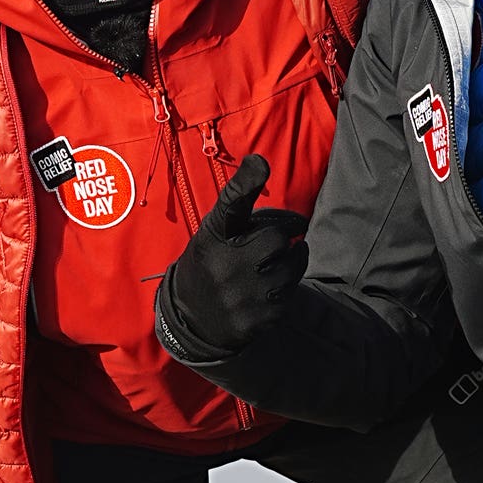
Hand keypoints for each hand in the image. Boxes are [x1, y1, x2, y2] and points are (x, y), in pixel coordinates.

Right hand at [161, 154, 308, 357]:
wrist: (191, 319)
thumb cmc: (211, 262)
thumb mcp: (214, 230)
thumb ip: (238, 199)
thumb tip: (261, 163)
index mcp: (212, 238)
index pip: (231, 205)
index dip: (247, 182)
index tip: (259, 163)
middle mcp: (225, 265)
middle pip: (279, 237)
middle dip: (281, 238)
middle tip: (272, 244)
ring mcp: (242, 295)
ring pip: (292, 266)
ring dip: (291, 262)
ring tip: (273, 265)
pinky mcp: (259, 319)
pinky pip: (291, 293)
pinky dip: (286, 288)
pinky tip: (268, 290)